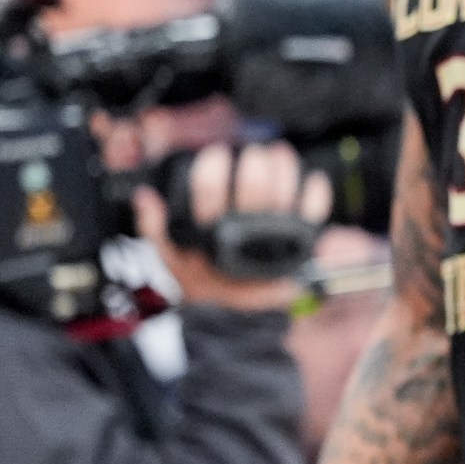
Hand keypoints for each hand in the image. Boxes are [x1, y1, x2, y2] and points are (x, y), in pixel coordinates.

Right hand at [134, 141, 331, 312]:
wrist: (231, 311)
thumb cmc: (200, 275)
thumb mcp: (167, 257)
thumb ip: (154, 226)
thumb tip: (146, 197)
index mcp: (209, 236)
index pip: (208, 192)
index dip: (212, 166)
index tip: (216, 153)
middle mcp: (242, 236)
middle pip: (254, 189)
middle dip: (254, 162)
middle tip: (252, 153)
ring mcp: (272, 240)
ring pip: (284, 197)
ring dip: (285, 169)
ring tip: (279, 153)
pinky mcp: (297, 245)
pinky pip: (313, 217)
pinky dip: (318, 196)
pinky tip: (314, 179)